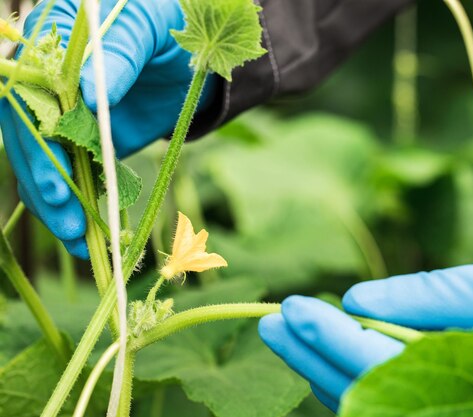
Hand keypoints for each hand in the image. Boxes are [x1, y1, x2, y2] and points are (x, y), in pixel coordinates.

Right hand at [0, 0, 214, 257]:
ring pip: (47, 165)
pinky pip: (78, 175)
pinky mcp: (91, 142)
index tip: (54, 174)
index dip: (31, 137)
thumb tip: (89, 95)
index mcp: (48, 44)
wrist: (195, 49)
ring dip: (59, 205)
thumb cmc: (170, 23)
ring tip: (81, 241)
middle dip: (45, 181)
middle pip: (28, 138)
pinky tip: (93, 238)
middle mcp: (47, 84)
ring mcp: (68, 116)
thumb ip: (117, 56)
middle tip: (67, 218)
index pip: (22, 94)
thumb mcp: (146, 27)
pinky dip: (84, 207)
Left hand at [258, 249, 472, 411]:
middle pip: (360, 390)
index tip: (294, 308)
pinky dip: (339, 370)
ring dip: (317, 363)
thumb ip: (421, 297)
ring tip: (284, 329)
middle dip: (310, 354)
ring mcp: (435, 408)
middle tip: (271, 321)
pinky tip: (316, 348)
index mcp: (470, 388)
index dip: (332, 339)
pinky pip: (374, 395)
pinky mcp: (424, 399)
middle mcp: (448, 409)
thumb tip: (354, 301)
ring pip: (361, 399)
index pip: (381, 369)